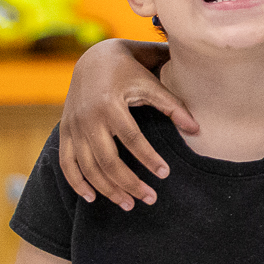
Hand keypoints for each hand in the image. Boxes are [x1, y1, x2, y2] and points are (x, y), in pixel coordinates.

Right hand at [58, 41, 196, 209]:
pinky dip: (76, 182)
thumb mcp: (151, 83)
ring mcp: (73, 126)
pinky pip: (66, 163)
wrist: (93, 58)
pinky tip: (91, 198)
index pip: (131, 138)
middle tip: (150, 199)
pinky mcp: (66, 131)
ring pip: (87, 167)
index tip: (165, 174)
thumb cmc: (130, 71)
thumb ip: (173, 106)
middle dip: (128, 183)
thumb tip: (198, 130)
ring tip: (129, 204)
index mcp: (110, 104)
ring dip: (107, 189)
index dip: (148, 158)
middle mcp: (87, 117)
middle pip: (107, 160)